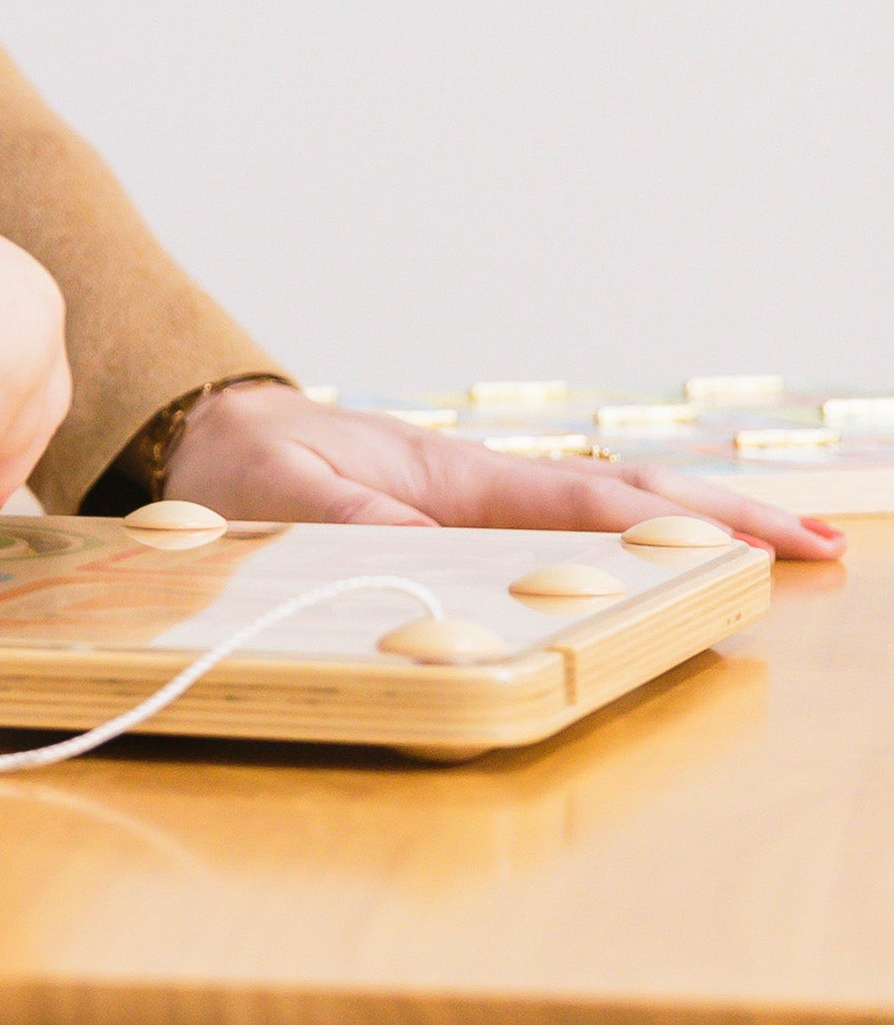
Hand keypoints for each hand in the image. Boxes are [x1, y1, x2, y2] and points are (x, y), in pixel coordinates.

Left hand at [165, 382, 841, 561]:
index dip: (691, 523)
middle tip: (818, 554)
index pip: (600, 505)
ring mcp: (472, 517)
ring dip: (681, 546)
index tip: (774, 539)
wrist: (207, 443)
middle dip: (724, 527)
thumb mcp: (287, 497)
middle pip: (628, 509)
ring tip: (767, 566)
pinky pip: (546, 550)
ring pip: (598, 530)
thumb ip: (353, 521)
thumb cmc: (245, 468)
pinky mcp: (448, 537)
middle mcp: (482, 498)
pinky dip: (611, 559)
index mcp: (460, 484)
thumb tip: (433, 553)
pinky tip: (652, 581)